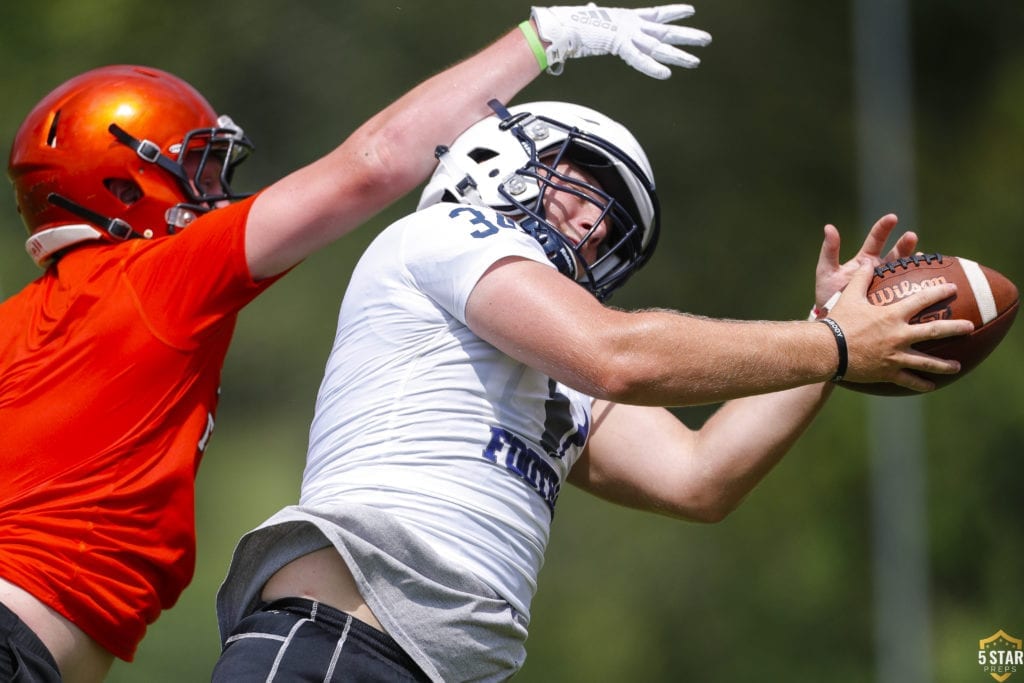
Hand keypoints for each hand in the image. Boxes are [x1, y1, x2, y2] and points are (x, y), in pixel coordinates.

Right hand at [531, 4, 711, 78]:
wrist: (564, 25)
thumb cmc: (573, 24)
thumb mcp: (589, 20)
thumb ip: (593, 18)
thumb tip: (589, 10)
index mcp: (627, 18)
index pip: (656, 14)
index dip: (674, 12)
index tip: (689, 11)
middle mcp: (632, 25)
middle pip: (665, 31)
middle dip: (687, 36)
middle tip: (706, 40)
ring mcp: (627, 34)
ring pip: (658, 46)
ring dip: (678, 55)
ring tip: (695, 61)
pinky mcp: (619, 43)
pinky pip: (638, 59)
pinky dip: (651, 67)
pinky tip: (665, 74)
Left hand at [813, 213, 918, 312]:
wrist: (833, 324)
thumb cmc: (828, 294)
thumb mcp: (826, 271)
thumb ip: (829, 251)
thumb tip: (829, 227)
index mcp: (865, 261)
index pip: (876, 239)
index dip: (884, 227)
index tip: (892, 218)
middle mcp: (880, 270)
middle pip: (896, 253)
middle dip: (905, 244)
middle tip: (911, 237)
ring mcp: (888, 285)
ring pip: (906, 270)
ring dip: (915, 263)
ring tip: (921, 257)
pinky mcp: (893, 301)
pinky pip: (908, 292)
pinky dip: (918, 285)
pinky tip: (926, 283)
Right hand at [827, 262, 972, 391]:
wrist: (828, 350)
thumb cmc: (838, 321)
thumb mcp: (849, 296)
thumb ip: (862, 279)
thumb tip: (868, 262)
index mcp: (892, 315)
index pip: (922, 300)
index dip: (939, 293)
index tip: (953, 289)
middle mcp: (899, 335)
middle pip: (934, 331)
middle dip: (955, 328)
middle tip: (970, 327)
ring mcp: (896, 356)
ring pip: (926, 361)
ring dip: (944, 364)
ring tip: (957, 366)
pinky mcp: (888, 372)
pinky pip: (909, 380)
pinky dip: (921, 384)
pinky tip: (931, 386)